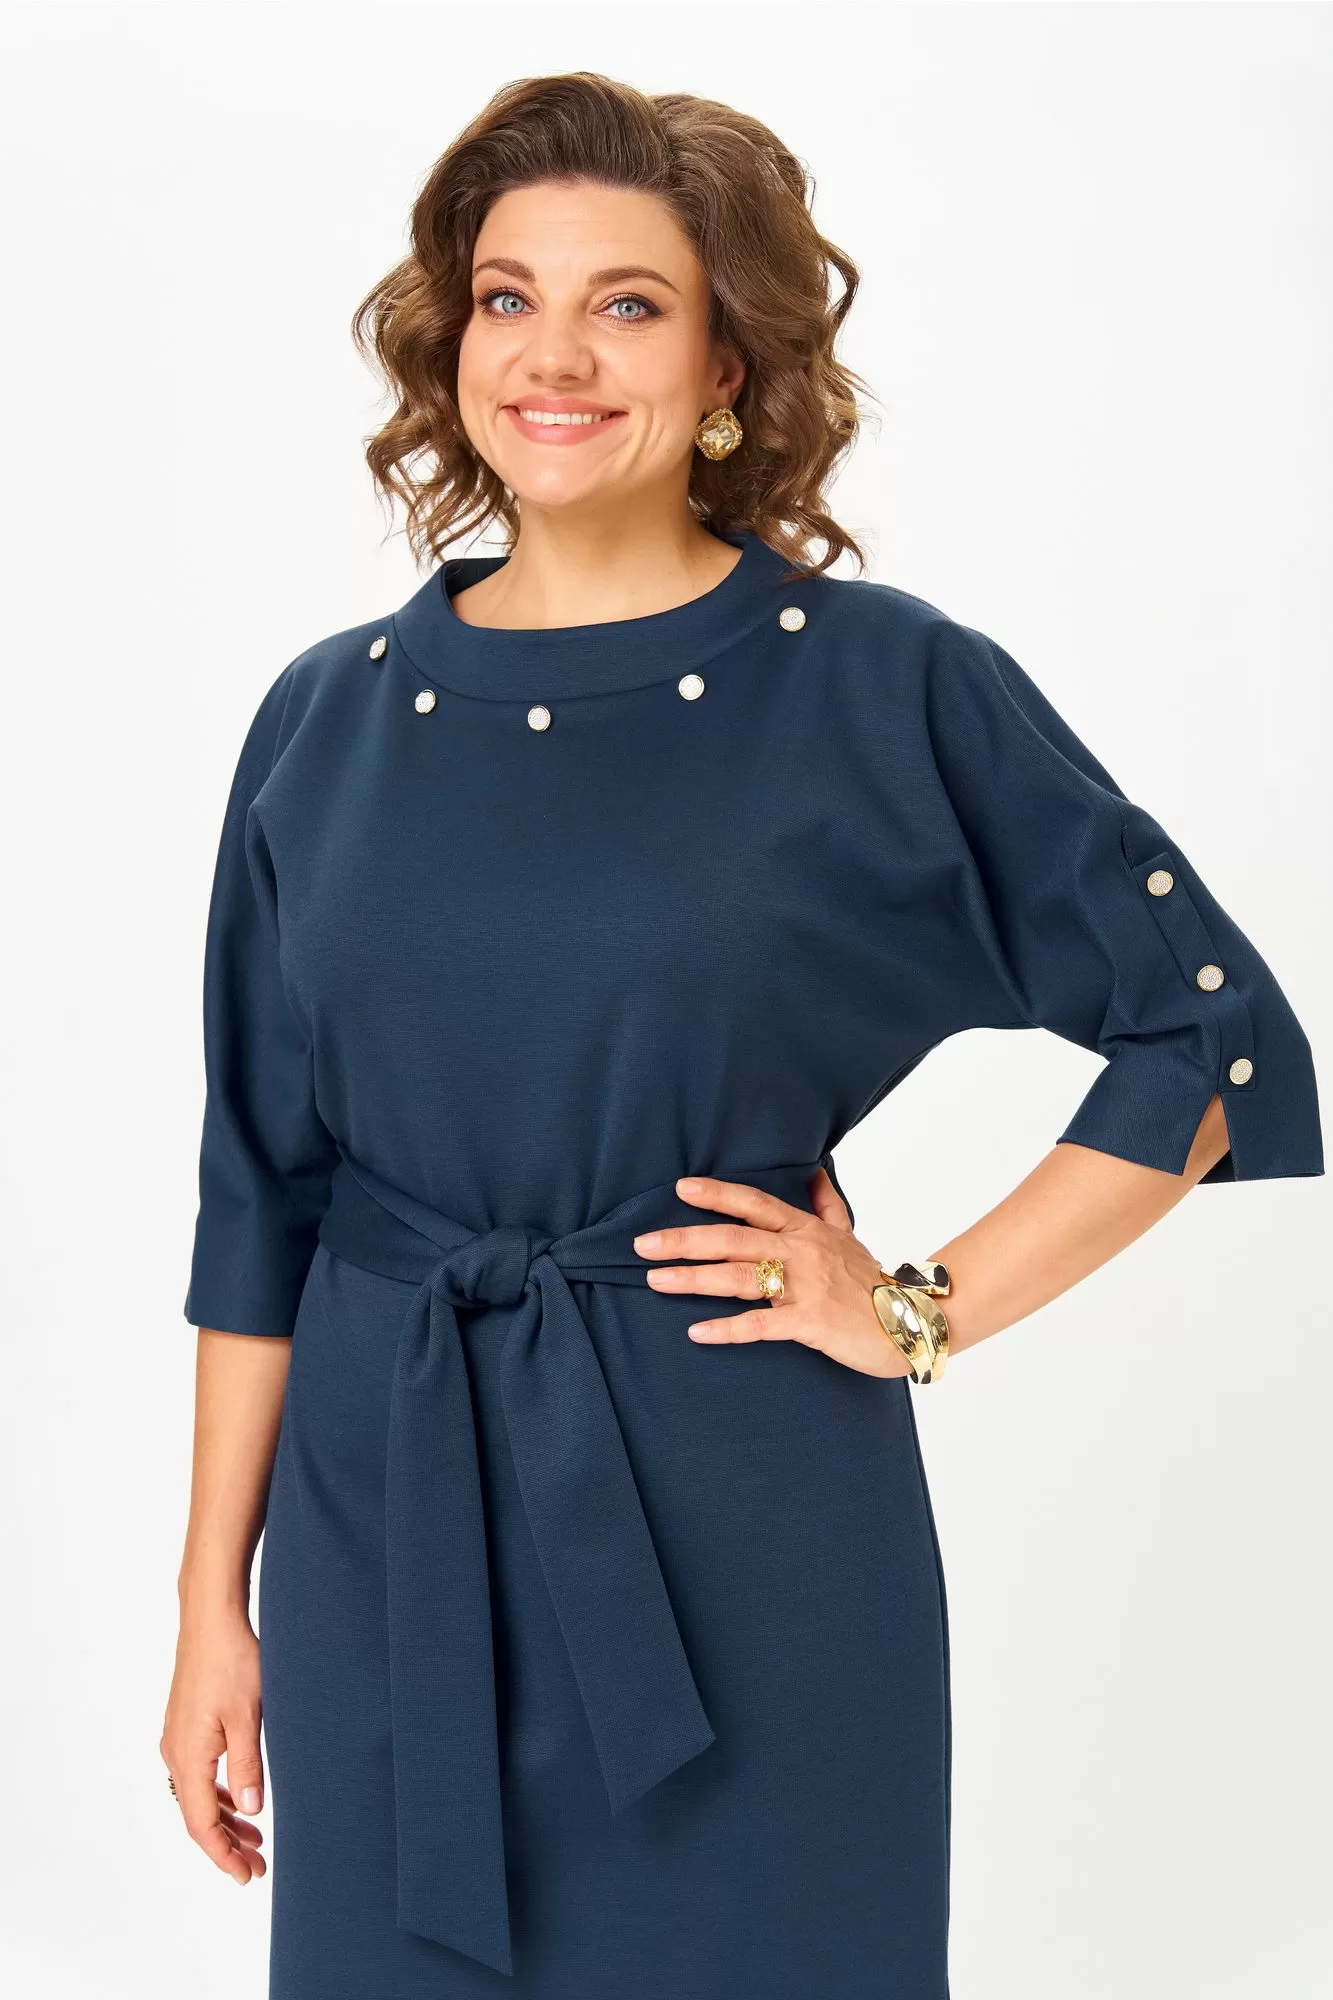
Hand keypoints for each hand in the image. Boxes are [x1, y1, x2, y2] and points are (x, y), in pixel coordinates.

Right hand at [160, 1604, 266, 1886]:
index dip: (223, 1855)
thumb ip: (249, 1765)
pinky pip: (199, 1774)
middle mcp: (176, 1752)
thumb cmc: (232, 1660)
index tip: (247, 1875)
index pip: (202, 1824)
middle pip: (198, 1815)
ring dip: (225, 1820)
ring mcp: (178, 1738)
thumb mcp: (249, 1716)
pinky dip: (220, 1793)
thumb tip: (251, 1812)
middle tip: (257, 1866)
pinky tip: (241, 1799)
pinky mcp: (186, 1724)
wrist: (211, 1618)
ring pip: (199, 1795)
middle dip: (226, 1845)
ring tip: (255, 1839)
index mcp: (188, 1756)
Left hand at [632, 1167, 911, 1377]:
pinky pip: (761, 1324)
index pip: (754, 1203)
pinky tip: (697, 1331)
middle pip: (734, 1238)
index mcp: (805, 1229)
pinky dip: (728, 1328)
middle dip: (685, 1239)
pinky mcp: (809, 1322)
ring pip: (739, 1277)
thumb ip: (826, 1204)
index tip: (681, 1188)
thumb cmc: (872, 1280)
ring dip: (694, 1278)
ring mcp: (805, 1286)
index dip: (717, 1194)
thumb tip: (815, 1172)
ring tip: (656, 1279)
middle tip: (642, 1245)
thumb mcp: (849, 1234)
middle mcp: (801, 1251)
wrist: (909, 1321)